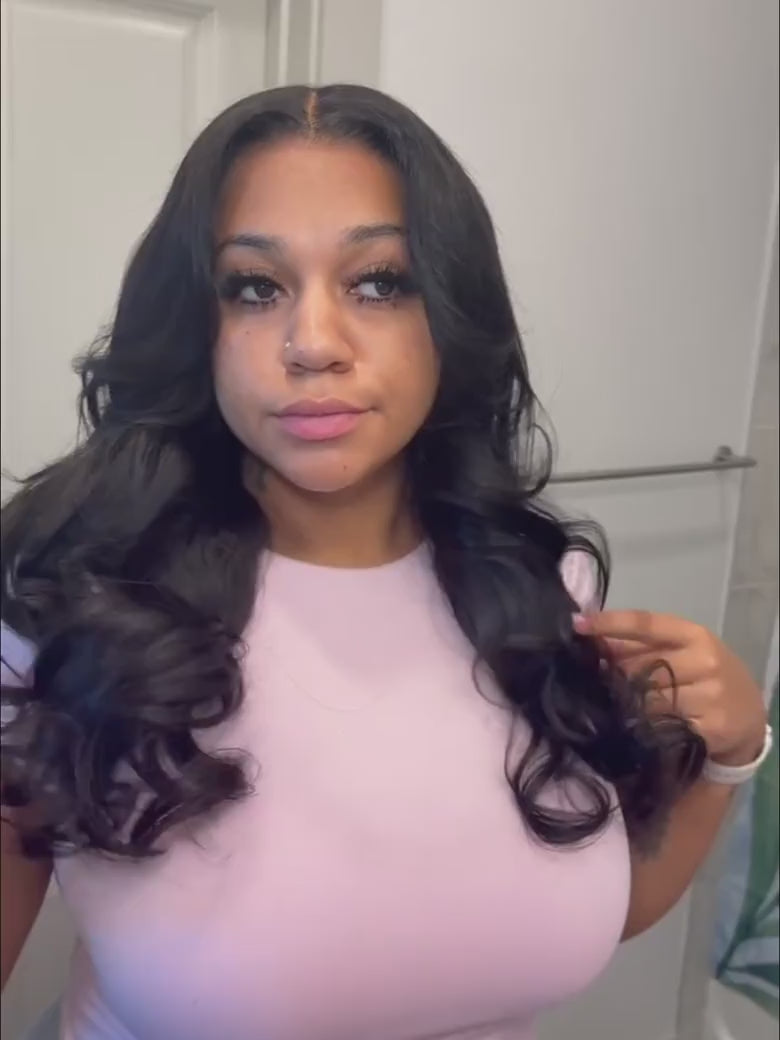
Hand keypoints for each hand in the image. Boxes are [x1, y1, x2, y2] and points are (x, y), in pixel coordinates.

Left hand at [574, 611, 767, 766]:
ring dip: (629, 703)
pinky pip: (661, 726)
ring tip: (624, 705)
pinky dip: (645, 726)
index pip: (646, 624)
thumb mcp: (681, 651)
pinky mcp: (710, 728)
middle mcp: (705, 661)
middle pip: (640, 666)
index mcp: (694, 635)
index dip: (610, 623)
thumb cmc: (704, 676)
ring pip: (647, 698)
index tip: (578, 625)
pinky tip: (641, 727)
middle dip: (616, 674)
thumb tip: (591, 636)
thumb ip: (640, 644)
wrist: (747, 716)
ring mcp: (710, 695)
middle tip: (601, 680)